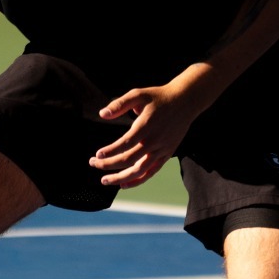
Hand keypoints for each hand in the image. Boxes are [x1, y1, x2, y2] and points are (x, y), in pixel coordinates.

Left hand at [89, 81, 204, 188]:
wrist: (185, 101)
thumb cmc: (159, 97)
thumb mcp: (138, 94)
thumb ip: (120, 104)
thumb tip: (102, 114)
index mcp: (146, 126)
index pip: (125, 144)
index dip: (111, 152)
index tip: (98, 154)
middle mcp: (155, 141)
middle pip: (129, 160)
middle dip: (108, 164)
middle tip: (93, 163)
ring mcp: (162, 150)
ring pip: (140, 171)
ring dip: (121, 178)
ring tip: (105, 180)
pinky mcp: (167, 154)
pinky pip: (151, 172)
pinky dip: (138, 180)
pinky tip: (124, 184)